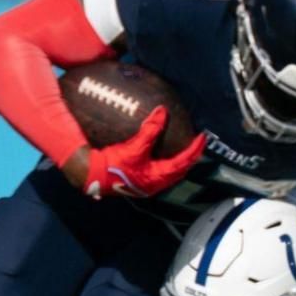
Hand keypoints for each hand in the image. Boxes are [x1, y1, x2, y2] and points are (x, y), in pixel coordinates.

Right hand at [83, 107, 205, 198]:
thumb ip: (150, 129)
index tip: (202, 137)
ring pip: (170, 172)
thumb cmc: (114, 165)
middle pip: (180, 170)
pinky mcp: (138, 180)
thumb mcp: (134, 147)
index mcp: (158, 177)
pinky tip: (162, 153)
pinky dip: (166, 161)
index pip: (183, 162)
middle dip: (189, 157)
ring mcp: (147, 184)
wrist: (93, 175)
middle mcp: (155, 184)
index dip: (195, 149)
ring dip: (178, 161)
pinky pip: (159, 171)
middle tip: (196, 143)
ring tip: (183, 148)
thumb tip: (162, 111)